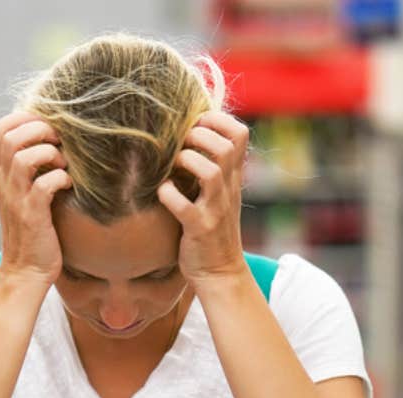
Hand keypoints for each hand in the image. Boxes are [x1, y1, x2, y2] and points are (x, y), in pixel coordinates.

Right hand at [0, 111, 72, 284]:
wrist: (26, 271)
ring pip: (23, 157)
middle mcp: (4, 183)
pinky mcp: (32, 216)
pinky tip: (68, 186)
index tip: (45, 129)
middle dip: (38, 130)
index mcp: (1, 175)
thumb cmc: (33, 232)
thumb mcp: (24, 195)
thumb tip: (50, 142)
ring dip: (49, 154)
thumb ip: (28, 170)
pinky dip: (60, 179)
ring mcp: (17, 199)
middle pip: (8, 136)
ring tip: (63, 165)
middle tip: (58, 143)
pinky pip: (43, 185)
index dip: (22, 119)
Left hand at [156, 111, 249, 289]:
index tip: (195, 124)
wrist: (220, 273)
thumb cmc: (211, 231)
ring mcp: (215, 210)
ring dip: (186, 161)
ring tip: (173, 166)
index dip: (217, 120)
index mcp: (232, 178)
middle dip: (199, 135)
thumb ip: (212, 169)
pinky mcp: (199, 230)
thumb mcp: (218, 195)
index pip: (240, 134)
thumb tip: (188, 138)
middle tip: (180, 144)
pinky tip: (162, 193)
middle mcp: (228, 190)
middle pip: (226, 147)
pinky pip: (184, 207)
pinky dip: (168, 195)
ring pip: (210, 172)